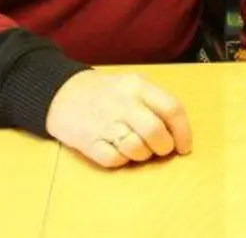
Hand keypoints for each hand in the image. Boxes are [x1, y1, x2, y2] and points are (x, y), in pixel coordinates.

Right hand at [45, 71, 193, 168]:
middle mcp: (123, 103)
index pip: (172, 109)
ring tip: (136, 147)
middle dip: (164, 147)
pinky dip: (120, 160)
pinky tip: (116, 149)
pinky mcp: (88, 142)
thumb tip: (178, 132)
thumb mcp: (132, 85)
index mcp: (137, 86)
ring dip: (142, 154)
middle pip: (156, 132)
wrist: (61, 94)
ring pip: (137, 149)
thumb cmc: (105, 93)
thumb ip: (155, 103)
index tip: (184, 146)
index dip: (183, 132)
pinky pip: (114, 160)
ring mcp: (104, 123)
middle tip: (160, 149)